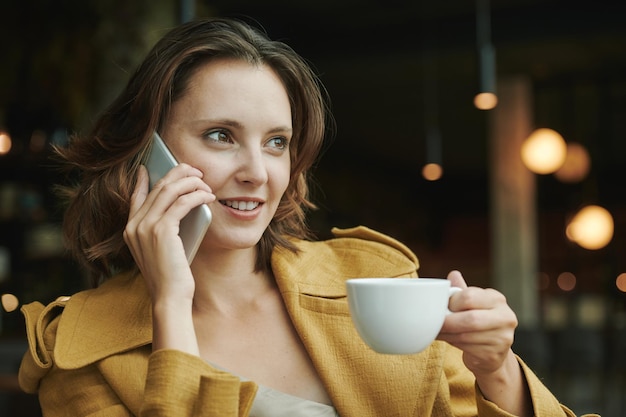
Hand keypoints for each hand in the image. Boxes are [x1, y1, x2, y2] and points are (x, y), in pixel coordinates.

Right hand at [123, 164, 214, 300]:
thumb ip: (163, 229)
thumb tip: (182, 206)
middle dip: (178, 174)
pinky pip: (182, 203)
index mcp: (130, 230)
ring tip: (206, 184)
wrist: (169, 297)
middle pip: (157, 187)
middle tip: (195, 172)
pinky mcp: (161, 231)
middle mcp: (134, 226)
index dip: (142, 180)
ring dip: (191, 183)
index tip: (149, 168)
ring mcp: (145, 227)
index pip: (135, 197)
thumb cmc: (171, 276)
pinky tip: (208, 196)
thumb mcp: (162, 250)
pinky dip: (197, 196)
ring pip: (170, 190)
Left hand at [438, 271, 530, 415]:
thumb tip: (452, 275)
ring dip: (447, 334)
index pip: (470, 296)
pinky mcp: (495, 355)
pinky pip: (467, 348)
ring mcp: (503, 338)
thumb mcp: (473, 303)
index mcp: (497, 299)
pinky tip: (448, 339)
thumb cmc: (479, 321)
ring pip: (466, 336)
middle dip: (448, 322)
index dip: (451, 302)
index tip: (442, 306)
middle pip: (470, 319)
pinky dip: (453, 343)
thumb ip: (462, 290)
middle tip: (434, 323)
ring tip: (437, 331)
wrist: (493, 351)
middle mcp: (505, 317)